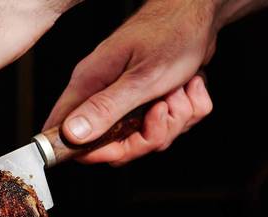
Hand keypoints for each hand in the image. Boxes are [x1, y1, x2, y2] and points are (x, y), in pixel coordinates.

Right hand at [44, 0, 224, 164]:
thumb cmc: (172, 35)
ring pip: (147, 134)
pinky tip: (188, 87)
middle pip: (117, 143)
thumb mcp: (140, 80)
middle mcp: (104, 91)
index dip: (91, 151)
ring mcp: (128, 96)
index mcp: (91, 84)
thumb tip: (71, 134)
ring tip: (179, 91)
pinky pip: (168, 123)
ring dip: (174, 119)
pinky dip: (187, 110)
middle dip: (149, 135)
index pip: (67, 132)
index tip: (117, 150)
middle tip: (163, 110)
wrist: (200, 12)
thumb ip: (104, 109)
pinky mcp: (149, 97)